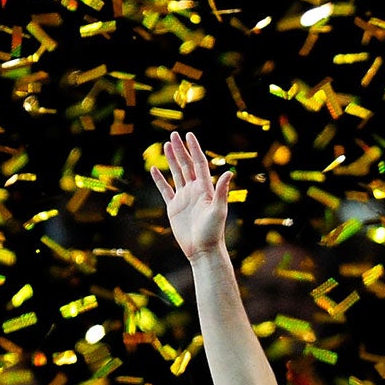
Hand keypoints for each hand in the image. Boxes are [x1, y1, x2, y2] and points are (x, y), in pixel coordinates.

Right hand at [152, 132, 232, 262]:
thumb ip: (221, 191)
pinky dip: (160, 180)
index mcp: (205, 188)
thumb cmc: (213, 231)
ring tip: (166, 145)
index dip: (194, 149)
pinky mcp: (174, 207)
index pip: (199, 163)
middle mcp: (194, 190)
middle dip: (180, 150)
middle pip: (186, 165)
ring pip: (176, 174)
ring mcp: (184, 198)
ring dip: (172, 160)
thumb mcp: (218, 210)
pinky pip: (165, 190)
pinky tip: (154, 169)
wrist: (202, 249)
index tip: (189, 135)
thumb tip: (229, 172)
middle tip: (174, 135)